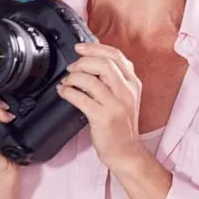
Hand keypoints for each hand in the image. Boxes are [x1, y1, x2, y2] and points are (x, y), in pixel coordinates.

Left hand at [56, 42, 142, 170]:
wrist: (125, 151)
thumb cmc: (121, 126)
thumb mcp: (125, 98)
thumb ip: (115, 80)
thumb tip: (91, 62)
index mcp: (133, 84)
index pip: (116, 56)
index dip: (95, 48)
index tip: (80, 48)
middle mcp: (127, 92)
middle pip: (104, 63)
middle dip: (83, 62)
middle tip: (72, 68)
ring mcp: (116, 104)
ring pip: (91, 79)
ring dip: (73, 77)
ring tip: (67, 82)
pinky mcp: (103, 117)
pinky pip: (80, 97)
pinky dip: (68, 91)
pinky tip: (64, 92)